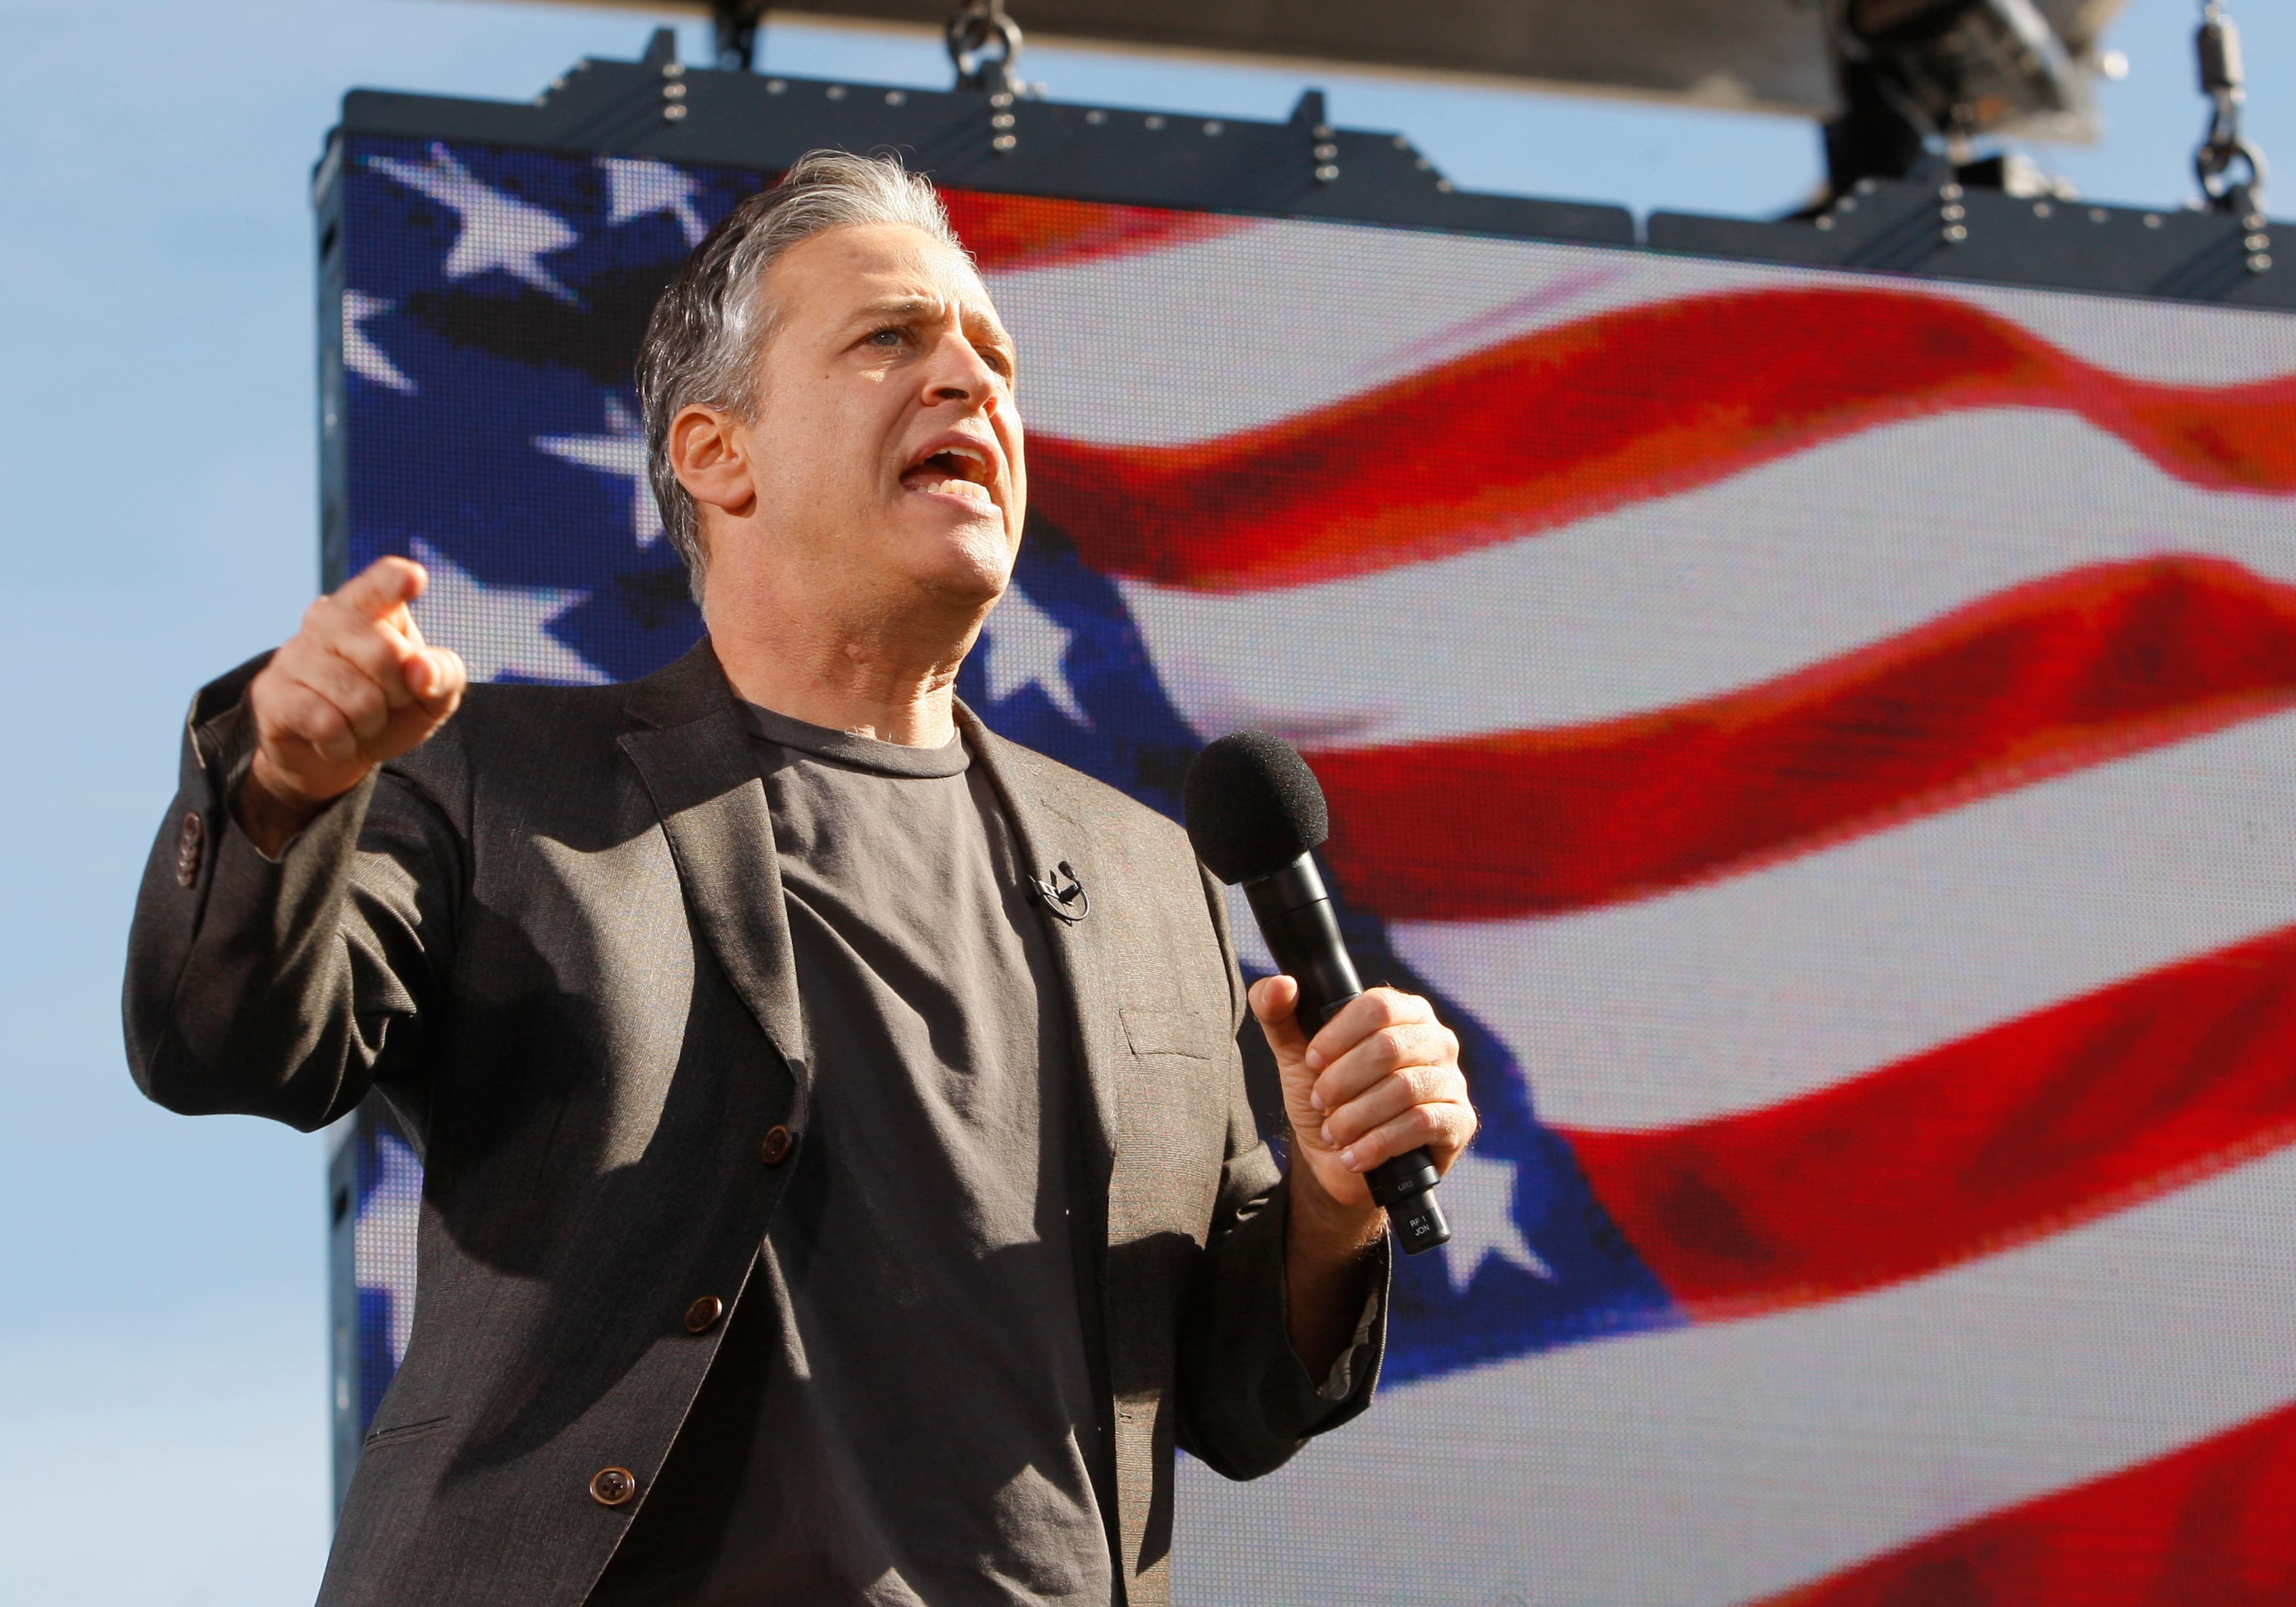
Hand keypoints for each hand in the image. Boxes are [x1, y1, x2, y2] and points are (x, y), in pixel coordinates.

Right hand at [238, 556, 467, 853]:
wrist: (334, 756)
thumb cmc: (389, 712)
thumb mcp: (432, 696)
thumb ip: (443, 675)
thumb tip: (421, 670)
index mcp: (370, 608)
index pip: (380, 583)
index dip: (395, 582)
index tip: (413, 578)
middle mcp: (326, 618)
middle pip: (386, 652)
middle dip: (398, 692)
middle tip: (384, 702)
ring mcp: (294, 652)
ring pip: (358, 697)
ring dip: (369, 722)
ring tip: (355, 720)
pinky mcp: (271, 692)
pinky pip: (325, 723)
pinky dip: (341, 742)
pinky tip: (332, 737)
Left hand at [1249, 978, 1476, 1214]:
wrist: (1341, 1161)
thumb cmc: (1326, 1100)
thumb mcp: (1295, 1056)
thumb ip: (1278, 1015)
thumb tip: (1280, 984)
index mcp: (1403, 1013)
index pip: (1378, 1006)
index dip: (1338, 1035)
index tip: (1311, 1062)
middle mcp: (1435, 1040)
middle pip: (1389, 1047)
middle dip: (1343, 1081)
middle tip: (1319, 1102)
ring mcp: (1451, 1081)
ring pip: (1404, 1088)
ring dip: (1357, 1116)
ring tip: (1334, 1133)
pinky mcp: (1458, 1121)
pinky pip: (1423, 1124)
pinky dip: (1379, 1143)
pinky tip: (1355, 1156)